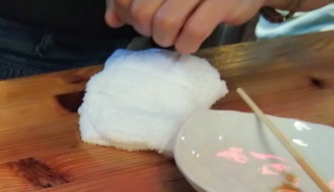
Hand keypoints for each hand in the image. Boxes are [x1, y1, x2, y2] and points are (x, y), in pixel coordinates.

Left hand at [105, 0, 266, 53]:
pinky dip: (186, 45)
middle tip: (159, 30)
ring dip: (165, 39)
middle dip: (145, 29)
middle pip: (142, 12)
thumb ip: (134, 0)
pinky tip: (189, 43)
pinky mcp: (222, 1)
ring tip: (174, 36)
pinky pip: (193, 32)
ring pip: (164, 23)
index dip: (126, 13)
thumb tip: (111, 19)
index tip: (139, 19)